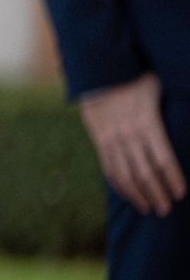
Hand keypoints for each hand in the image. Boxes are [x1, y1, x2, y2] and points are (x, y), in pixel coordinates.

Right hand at [80, 73, 184, 215]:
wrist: (98, 69)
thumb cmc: (135, 76)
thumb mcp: (160, 86)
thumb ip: (176, 100)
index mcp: (147, 122)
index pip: (163, 159)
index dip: (172, 179)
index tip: (181, 194)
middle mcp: (128, 134)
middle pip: (144, 172)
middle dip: (156, 193)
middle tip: (166, 209)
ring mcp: (111, 138)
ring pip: (124, 174)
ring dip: (137, 194)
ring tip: (149, 209)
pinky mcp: (99, 140)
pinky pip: (108, 167)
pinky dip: (119, 184)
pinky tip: (128, 195)